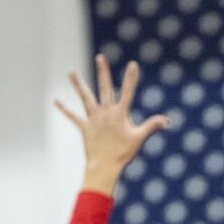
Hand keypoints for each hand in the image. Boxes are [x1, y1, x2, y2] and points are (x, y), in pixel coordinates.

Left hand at [55, 55, 169, 193]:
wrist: (104, 166)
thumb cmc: (123, 153)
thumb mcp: (139, 138)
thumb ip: (152, 126)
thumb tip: (167, 120)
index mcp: (120, 114)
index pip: (128, 92)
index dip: (131, 78)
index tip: (133, 64)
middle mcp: (105, 112)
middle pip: (104, 88)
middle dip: (103, 72)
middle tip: (100, 57)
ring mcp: (94, 119)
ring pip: (86, 98)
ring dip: (79, 84)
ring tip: (72, 72)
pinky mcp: (85, 127)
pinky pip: (73, 117)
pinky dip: (65, 109)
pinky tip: (56, 101)